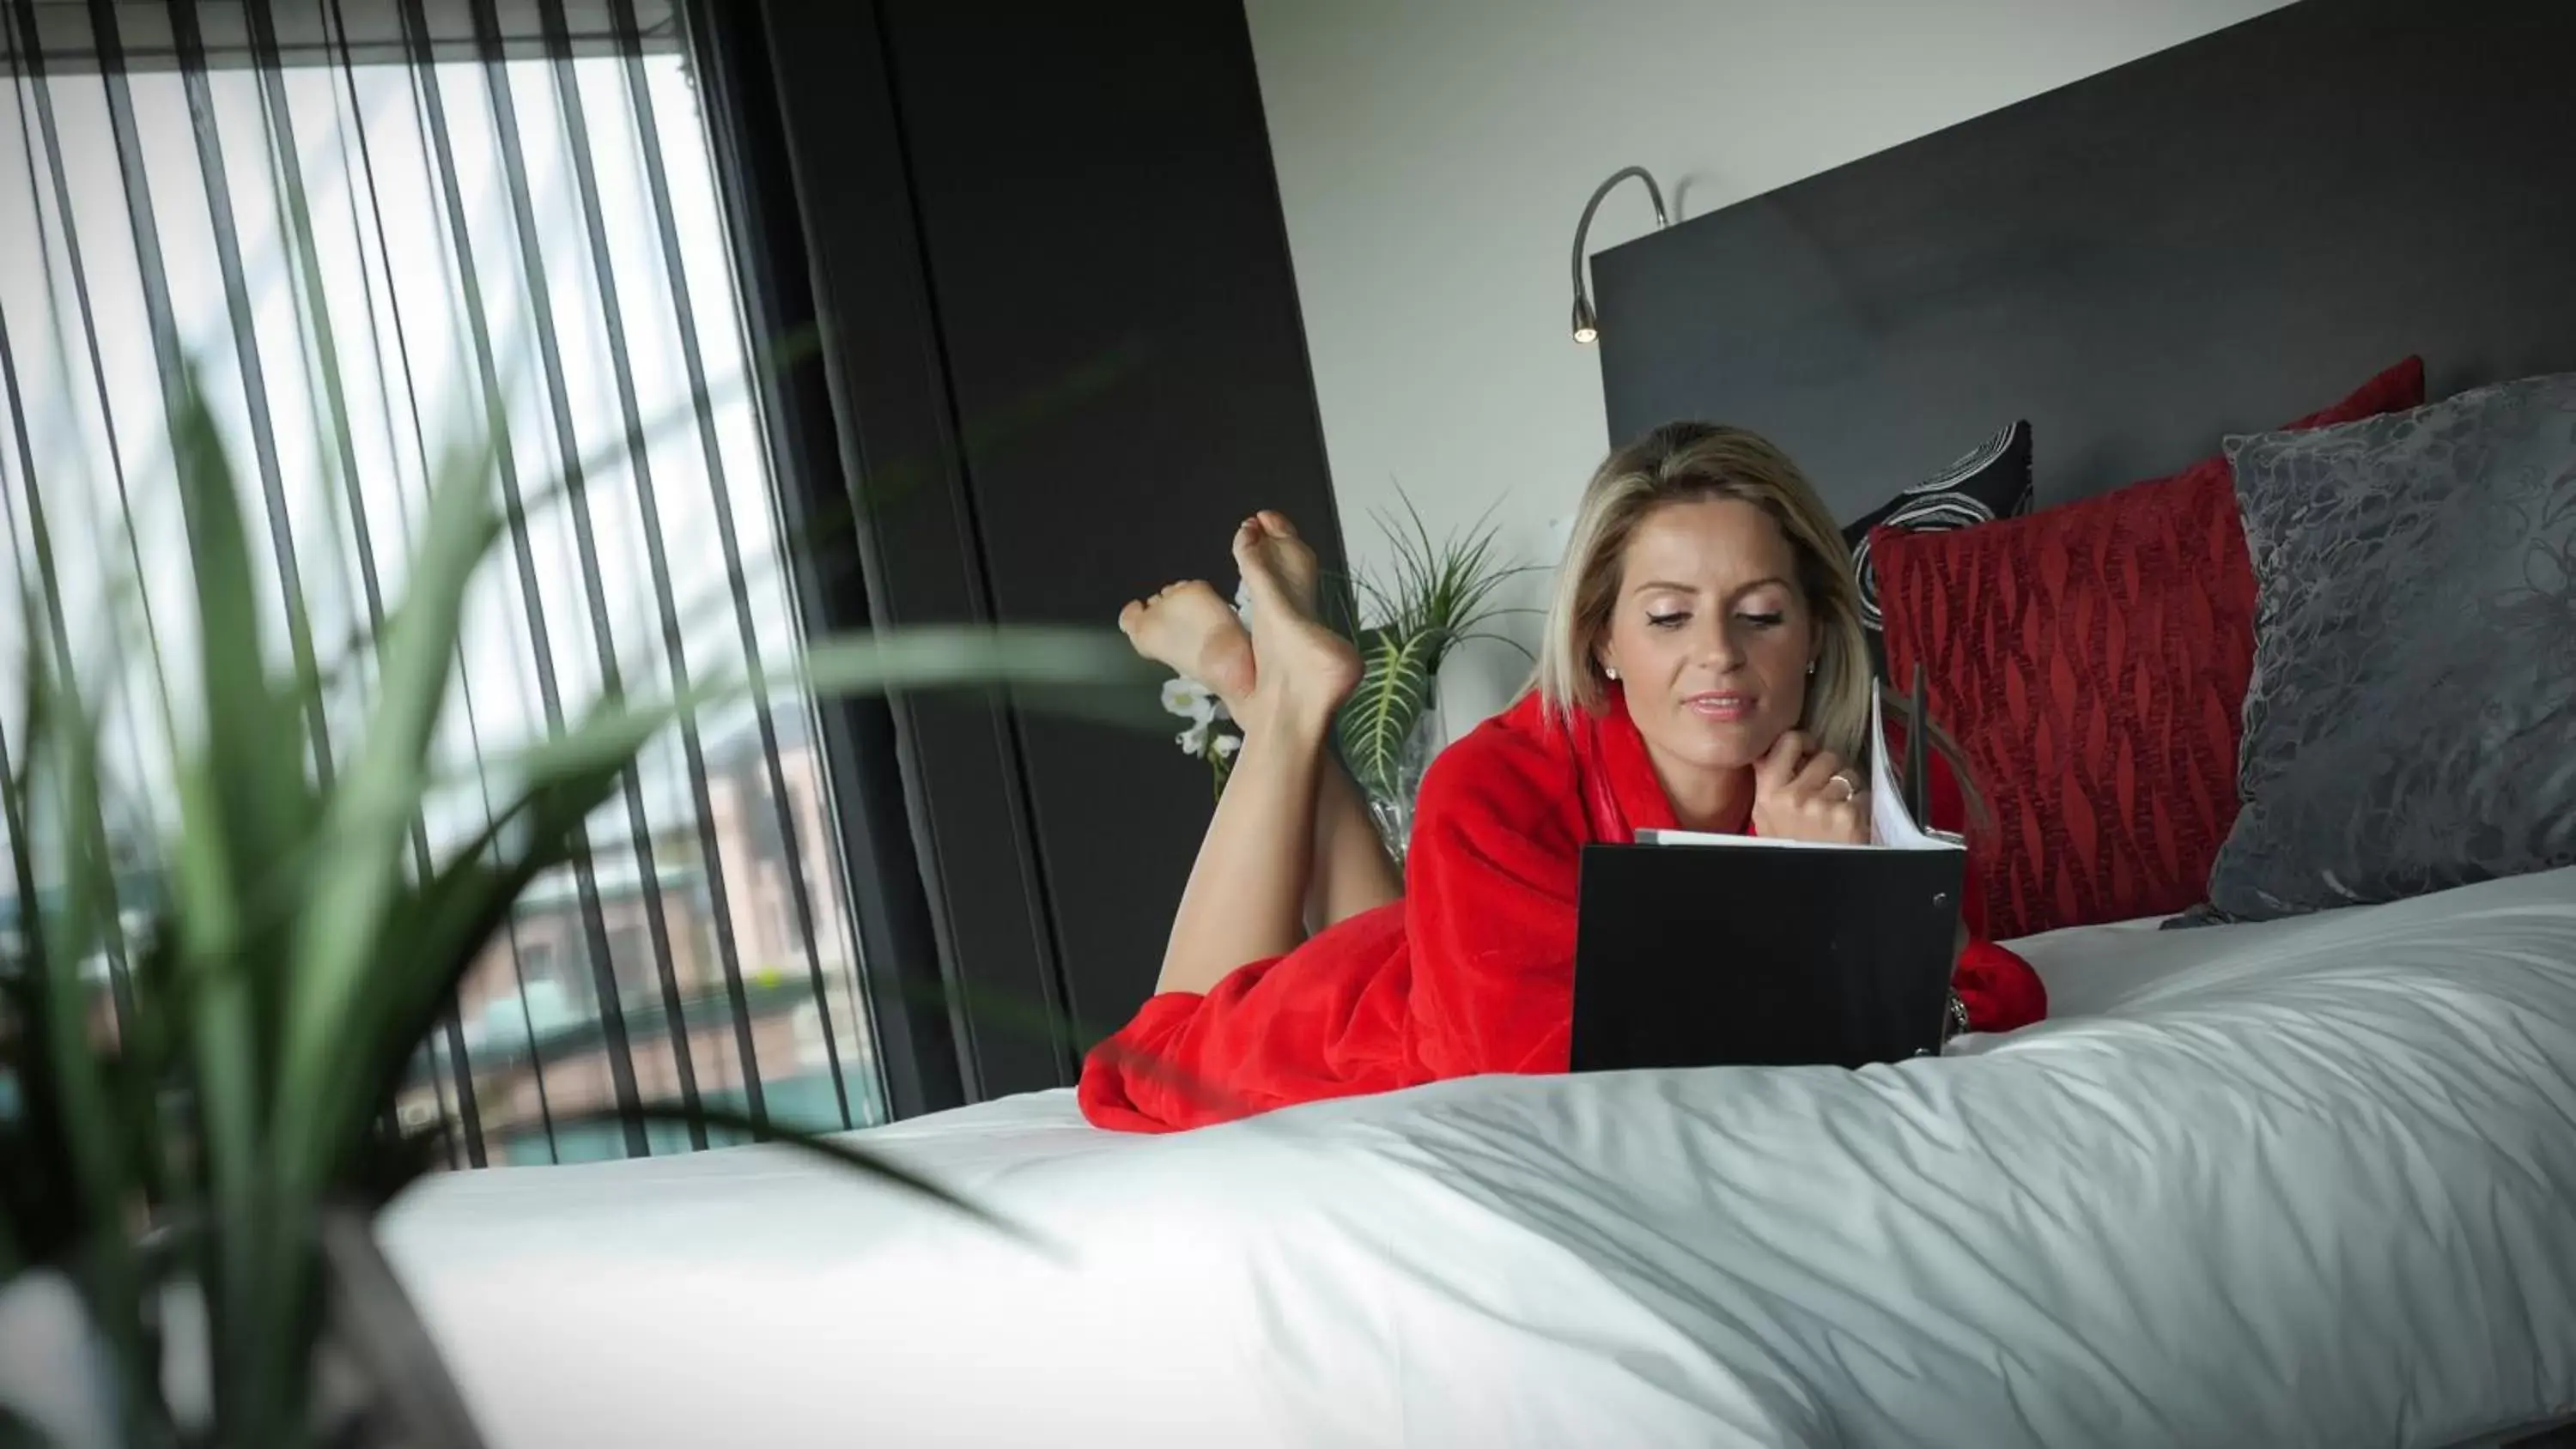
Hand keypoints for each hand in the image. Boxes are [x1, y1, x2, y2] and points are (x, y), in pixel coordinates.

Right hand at [1750, 730, 1870, 844]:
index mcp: (1768, 792)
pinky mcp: (1847, 817)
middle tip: (1829, 790)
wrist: (1808, 883)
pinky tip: (1850, 824)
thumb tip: (1786, 746)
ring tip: (1839, 810)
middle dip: (1833, 770)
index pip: (1789, 741)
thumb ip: (1772, 780)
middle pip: (1827, 756)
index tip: (1810, 752)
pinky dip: (1862, 807)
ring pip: (1849, 774)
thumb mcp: (1766, 815)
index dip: (1805, 742)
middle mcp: (1793, 796)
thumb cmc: (1789, 846)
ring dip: (1850, 789)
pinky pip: (1864, 795)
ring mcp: (1821, 806)